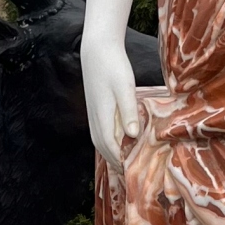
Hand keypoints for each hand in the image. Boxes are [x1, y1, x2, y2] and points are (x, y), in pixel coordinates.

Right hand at [82, 34, 140, 167]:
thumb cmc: (113, 66)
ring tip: (121, 163)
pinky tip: (115, 142)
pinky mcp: (94, 107)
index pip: (110, 146)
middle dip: (113, 162)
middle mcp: (95, 118)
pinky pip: (98, 132)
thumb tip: (132, 136)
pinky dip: (106, 142)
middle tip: (127, 174)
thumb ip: (129, 111)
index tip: (131, 172)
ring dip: (108, 153)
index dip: (120, 161)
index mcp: (103, 116)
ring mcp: (92, 113)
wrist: (97, 50)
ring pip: (98, 140)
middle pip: (102, 147)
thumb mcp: (125, 87)